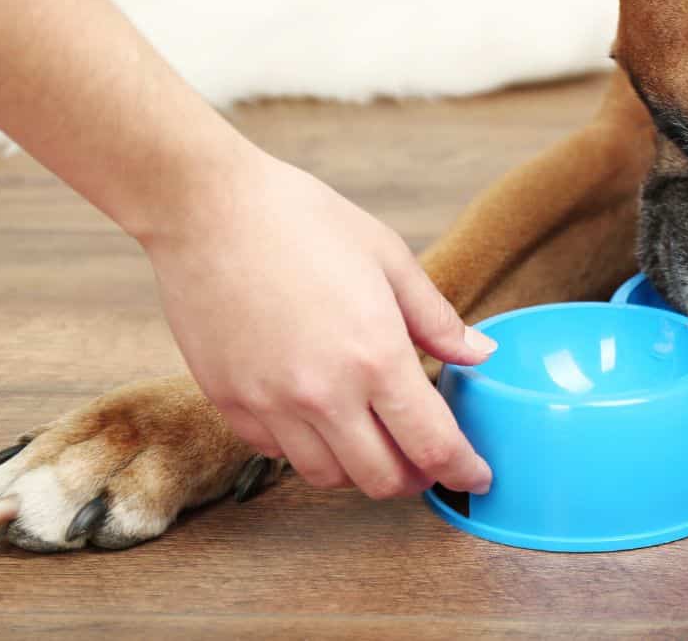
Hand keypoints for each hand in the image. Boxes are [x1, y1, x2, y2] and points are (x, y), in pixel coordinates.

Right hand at [140, 147, 494, 498]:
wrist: (207, 208)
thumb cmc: (303, 220)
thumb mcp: (389, 258)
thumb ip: (437, 318)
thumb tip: (480, 354)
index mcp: (376, 357)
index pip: (432, 445)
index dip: (462, 471)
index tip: (477, 477)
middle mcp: (324, 394)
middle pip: (381, 480)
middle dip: (415, 478)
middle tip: (430, 462)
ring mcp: (270, 404)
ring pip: (327, 476)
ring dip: (361, 470)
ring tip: (377, 442)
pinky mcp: (228, 401)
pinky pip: (276, 452)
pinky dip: (308, 449)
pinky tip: (322, 419)